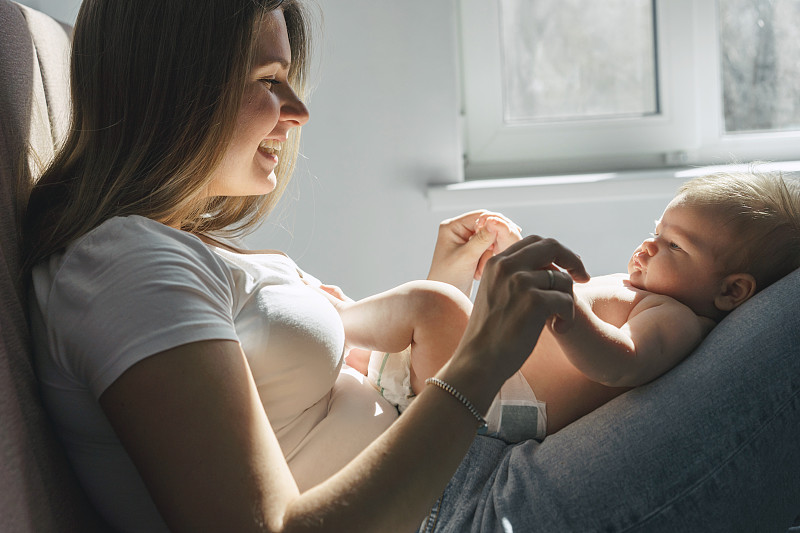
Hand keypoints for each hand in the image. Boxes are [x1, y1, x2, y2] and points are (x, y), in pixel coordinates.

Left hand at [427, 210, 521, 295]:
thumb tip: (495, 222)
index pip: (479, 215)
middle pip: (485, 226)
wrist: (444, 297)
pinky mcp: (471, 251)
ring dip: (488, 253)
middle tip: (497, 252)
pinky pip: (487, 249)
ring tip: (479, 269)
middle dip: (491, 241)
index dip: (495, 221)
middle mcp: (457, 230)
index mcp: (451, 227)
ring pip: (489, 238)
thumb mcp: (467, 257)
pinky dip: (487, 259)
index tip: (509, 230)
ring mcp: (464, 241)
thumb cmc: (449, 278)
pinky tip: (479, 272)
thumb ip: (482, 239)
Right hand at [451, 236, 588, 390]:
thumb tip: (550, 267)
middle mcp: (506, 266)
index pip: (534, 241)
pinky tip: (559, 330)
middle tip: (584, 278)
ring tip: (559, 320)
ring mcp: (520, 282)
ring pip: (563, 279)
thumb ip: (514, 276)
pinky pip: (567, 300)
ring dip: (568, 300)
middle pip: (552, 246)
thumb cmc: (490, 334)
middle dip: (573, 260)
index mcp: (495, 262)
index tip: (568, 267)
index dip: (556, 252)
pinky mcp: (534, 302)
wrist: (479, 361)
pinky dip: (568, 317)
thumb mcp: (495, 294)